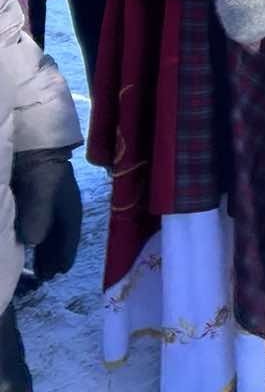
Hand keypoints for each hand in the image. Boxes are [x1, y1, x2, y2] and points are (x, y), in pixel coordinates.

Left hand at [11, 149, 80, 278]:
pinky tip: (29, 247)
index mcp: (70, 213)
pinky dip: (37, 241)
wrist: (37, 152)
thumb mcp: (43, 195)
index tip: (61, 272)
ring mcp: (51, 210)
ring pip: (49, 236)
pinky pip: (39, 230)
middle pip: (59, 240)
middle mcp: (62, 214)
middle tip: (46, 277)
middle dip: (54, 258)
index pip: (69, 239)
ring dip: (45, 252)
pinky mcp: (38, 207)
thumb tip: (33, 242)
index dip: (65, 255)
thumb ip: (39, 219)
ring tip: (39, 269)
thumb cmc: (44, 173)